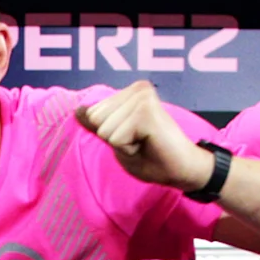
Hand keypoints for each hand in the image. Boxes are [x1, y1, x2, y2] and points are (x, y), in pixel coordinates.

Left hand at [76, 80, 212, 193]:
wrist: (181, 170)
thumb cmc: (152, 157)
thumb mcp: (117, 139)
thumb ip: (99, 124)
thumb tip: (78, 110)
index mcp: (131, 92)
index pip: (92, 114)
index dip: (110, 134)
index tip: (134, 138)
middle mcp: (138, 89)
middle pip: (96, 120)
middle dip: (114, 139)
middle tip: (141, 142)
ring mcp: (142, 98)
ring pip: (104, 130)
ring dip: (122, 145)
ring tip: (145, 143)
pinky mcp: (146, 111)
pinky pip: (115, 138)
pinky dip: (128, 149)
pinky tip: (148, 144)